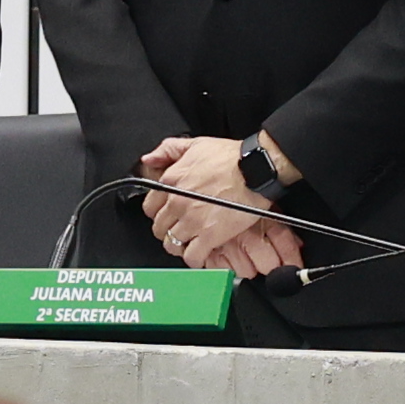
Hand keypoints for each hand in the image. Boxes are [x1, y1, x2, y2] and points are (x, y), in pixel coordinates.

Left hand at [142, 133, 304, 279]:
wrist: (255, 170)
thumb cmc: (230, 157)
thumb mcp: (194, 144)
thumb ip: (167, 150)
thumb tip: (149, 158)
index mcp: (171, 181)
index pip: (149, 207)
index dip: (158, 213)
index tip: (168, 215)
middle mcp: (177, 202)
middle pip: (159, 228)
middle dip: (167, 231)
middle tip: (179, 230)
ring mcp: (192, 220)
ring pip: (171, 244)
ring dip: (178, 246)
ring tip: (188, 243)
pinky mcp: (210, 235)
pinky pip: (192, 257)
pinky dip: (194, 259)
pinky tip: (200, 254)